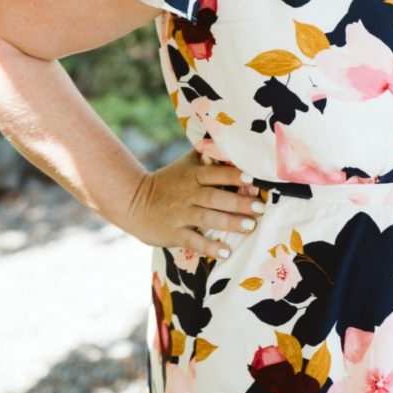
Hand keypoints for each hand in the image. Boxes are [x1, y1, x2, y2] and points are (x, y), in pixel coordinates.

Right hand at [126, 146, 265, 257]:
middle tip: (260, 207)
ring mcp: (181, 214)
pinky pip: (194, 240)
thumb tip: (227, 140)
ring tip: (250, 226)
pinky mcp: (174, 232)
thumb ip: (204, 154)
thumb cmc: (166, 182)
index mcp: (192, 175)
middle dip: (239, 202)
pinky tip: (226, 252)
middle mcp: (188, 193)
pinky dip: (210, 246)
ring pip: (208, 218)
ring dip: (230, 223)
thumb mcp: (184, 164)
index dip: (233, 176)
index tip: (253, 180)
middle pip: (216, 197)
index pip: (215, 174)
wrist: (133, 201)